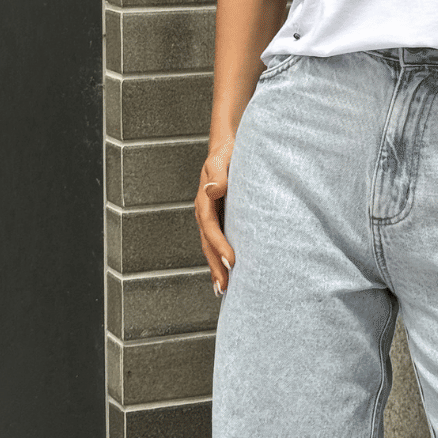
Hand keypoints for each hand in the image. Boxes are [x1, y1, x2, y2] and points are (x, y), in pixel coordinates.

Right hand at [195, 141, 235, 297]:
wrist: (226, 148)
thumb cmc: (227, 152)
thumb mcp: (222, 159)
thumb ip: (219, 175)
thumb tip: (212, 191)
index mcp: (205, 200)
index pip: (211, 228)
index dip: (220, 246)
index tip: (232, 262)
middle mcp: (205, 212)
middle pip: (208, 244)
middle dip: (215, 266)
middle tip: (224, 289)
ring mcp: (211, 217)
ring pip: (211, 246)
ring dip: (216, 267)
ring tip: (224, 290)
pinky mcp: (219, 218)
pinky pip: (217, 241)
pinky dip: (220, 258)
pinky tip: (227, 272)